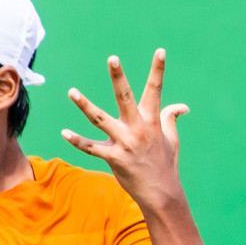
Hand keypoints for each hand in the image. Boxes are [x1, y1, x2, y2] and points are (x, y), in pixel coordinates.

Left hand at [62, 49, 189, 212]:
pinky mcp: (114, 158)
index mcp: (153, 121)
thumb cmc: (165, 163)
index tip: (160, 51)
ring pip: (100, 119)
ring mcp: (125, 143)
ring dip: (85, 105)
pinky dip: (77, 141)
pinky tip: (64, 132)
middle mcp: (138, 128)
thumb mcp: (172, 139)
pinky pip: (91, 148)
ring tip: (72, 91)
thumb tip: (181, 106)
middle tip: (113, 58)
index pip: (156, 90)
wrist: (161, 193)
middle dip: (119, 77)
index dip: (158, 70)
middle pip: (126, 97)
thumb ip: (170, 119)